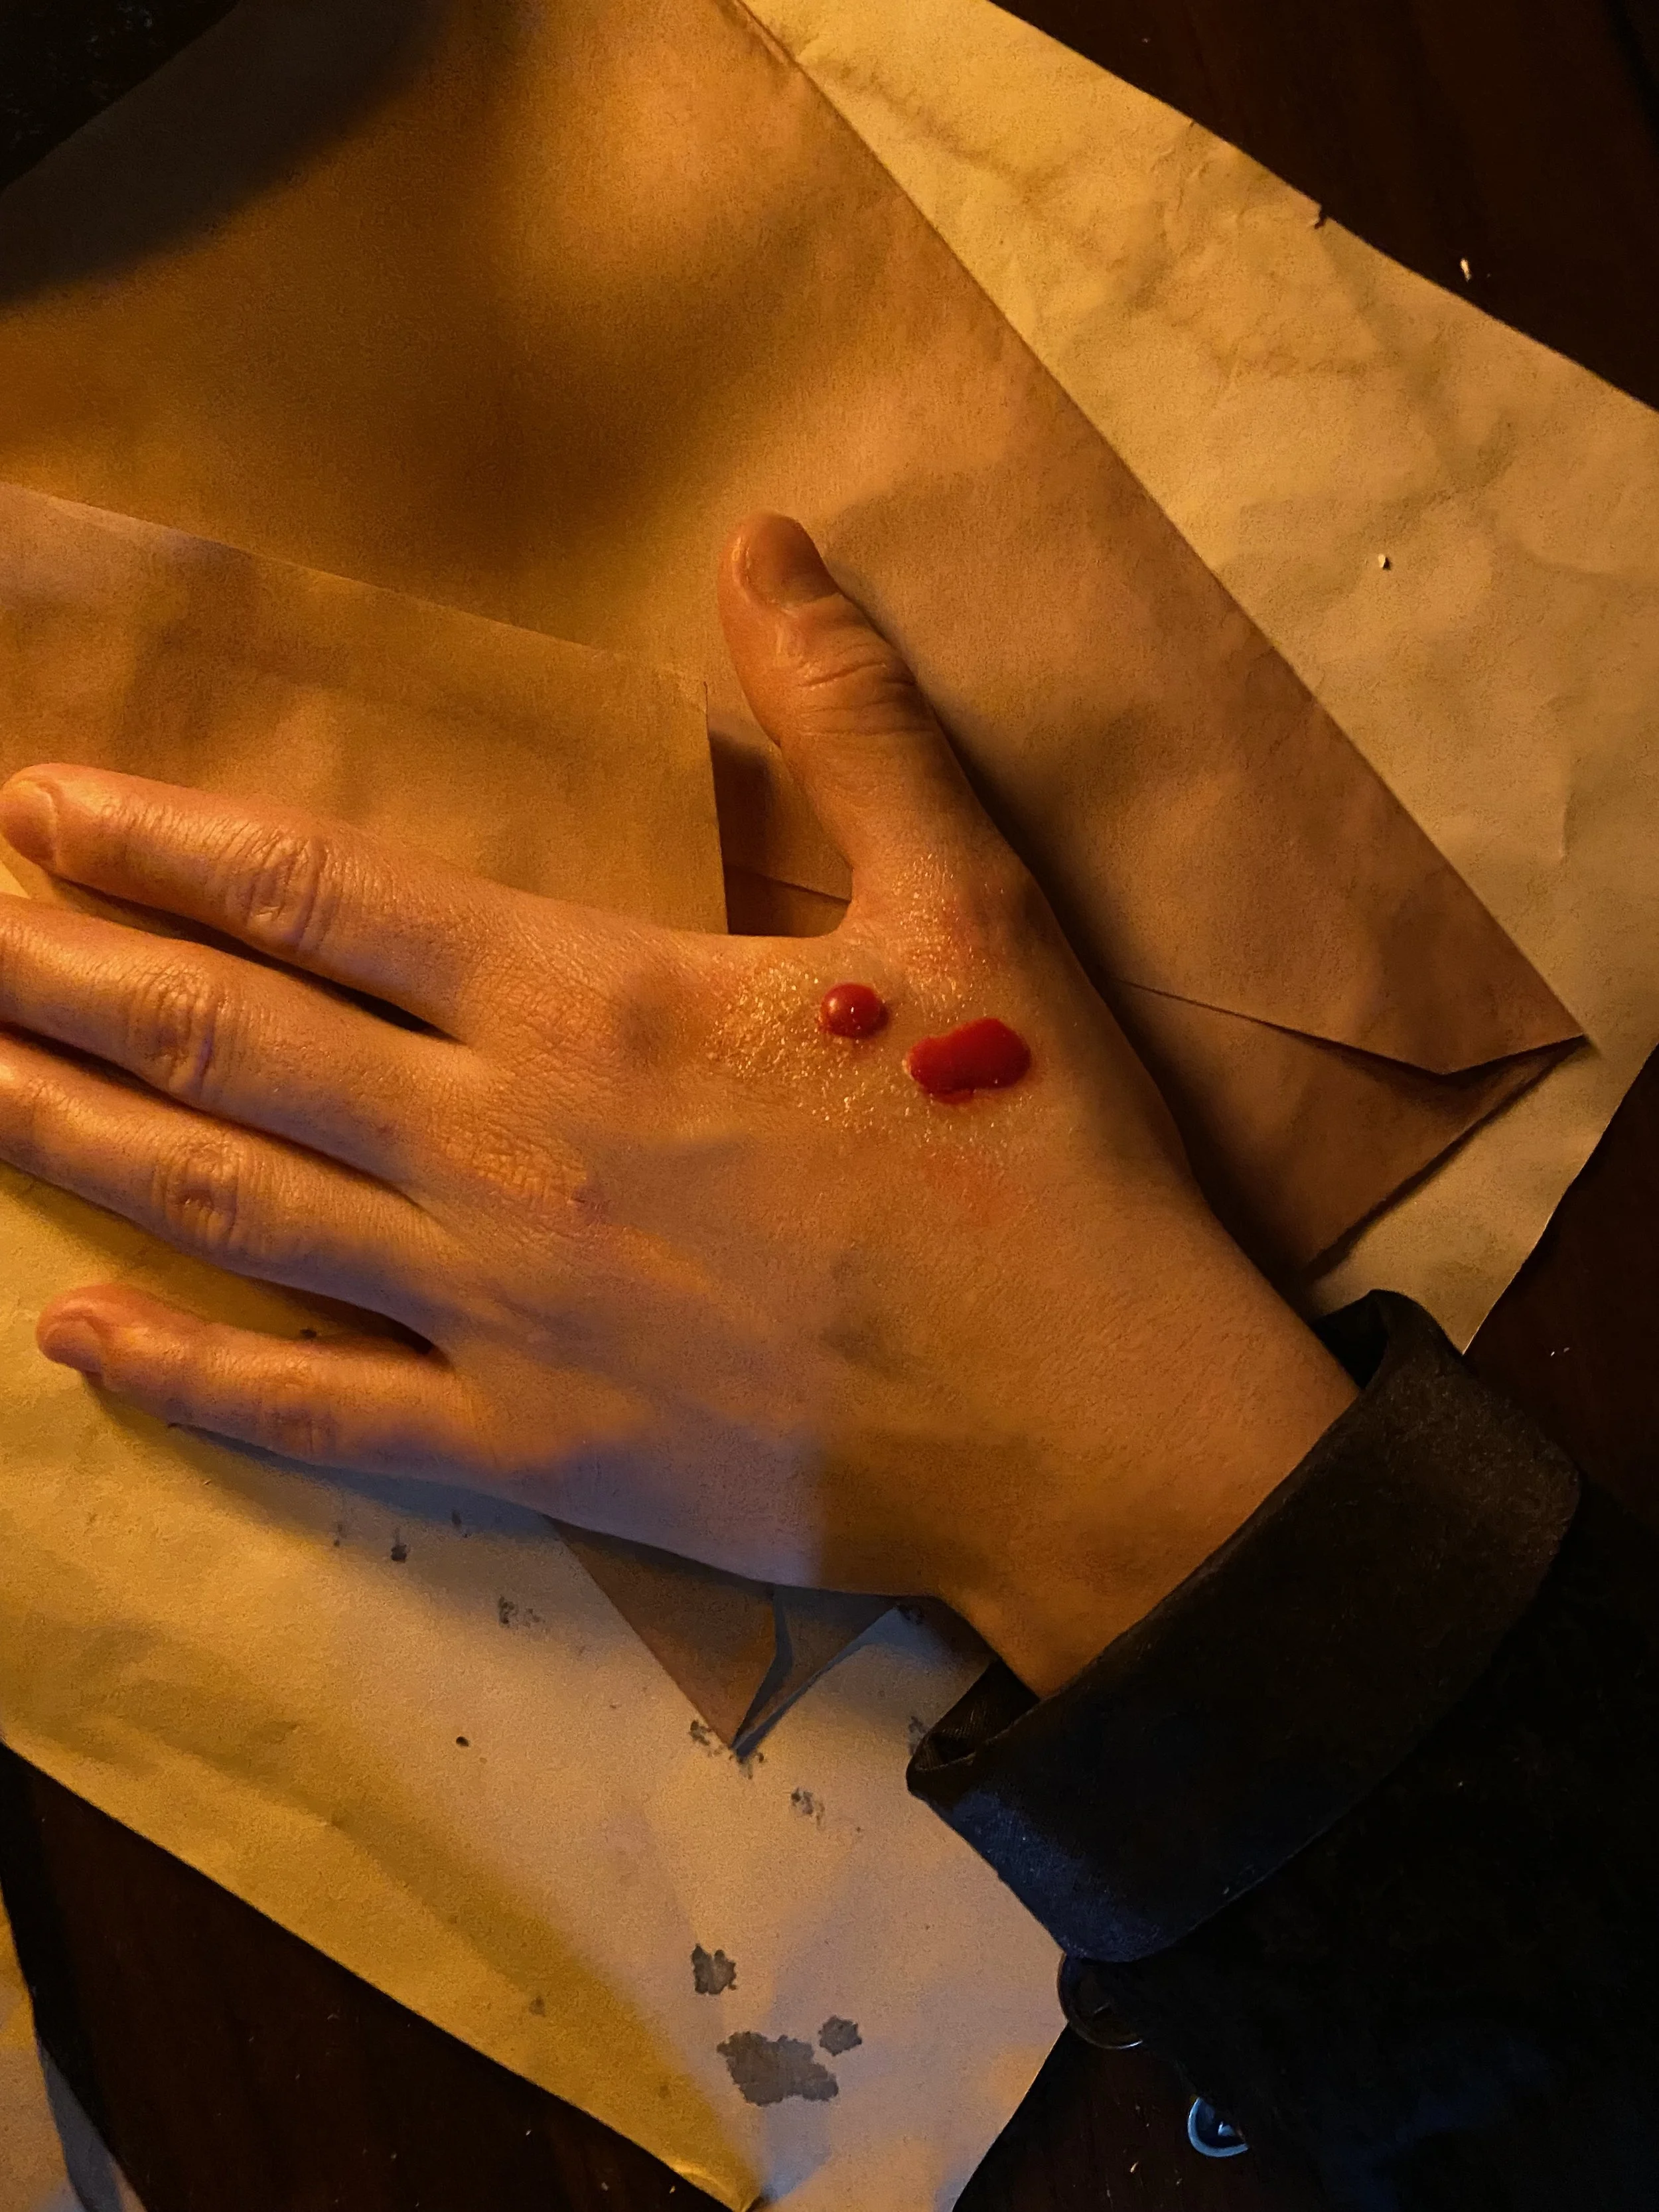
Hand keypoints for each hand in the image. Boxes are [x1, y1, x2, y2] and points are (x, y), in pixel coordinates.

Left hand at [0, 516, 1353, 1693]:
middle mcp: (500, 1145)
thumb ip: (848, 715)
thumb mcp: (969, 896)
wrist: (1087, 1415)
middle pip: (224, 1040)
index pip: (320, 896)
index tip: (37, 811)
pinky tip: (73, 1340)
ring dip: (68, 1135)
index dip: (161, 845)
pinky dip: (183, 1381)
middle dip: (57, 973)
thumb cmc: (1032, 1147)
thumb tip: (768, 541)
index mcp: (590, 1000)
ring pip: (228, 1209)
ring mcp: (493, 1311)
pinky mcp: (528, 1452)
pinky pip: (314, 1416)